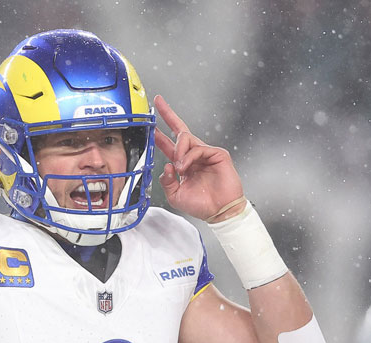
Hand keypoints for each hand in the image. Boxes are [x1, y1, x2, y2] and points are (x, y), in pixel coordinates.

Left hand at [153, 94, 244, 221]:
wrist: (219, 212)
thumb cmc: (202, 205)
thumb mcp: (175, 195)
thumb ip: (167, 181)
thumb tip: (166, 165)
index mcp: (183, 164)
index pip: (169, 144)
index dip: (160, 133)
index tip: (151, 123)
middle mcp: (194, 156)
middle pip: (180, 130)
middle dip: (169, 114)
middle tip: (159, 103)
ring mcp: (206, 153)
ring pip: (186, 138)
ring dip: (178, 150)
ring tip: (179, 167)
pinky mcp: (217, 154)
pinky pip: (198, 148)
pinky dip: (189, 157)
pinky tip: (186, 167)